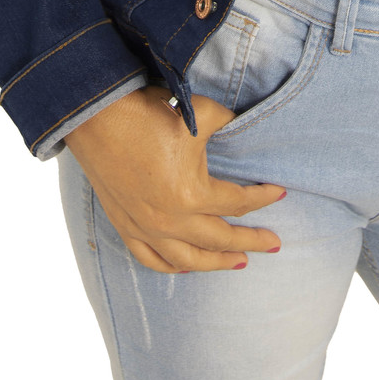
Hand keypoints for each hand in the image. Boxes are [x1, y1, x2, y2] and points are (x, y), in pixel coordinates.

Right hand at [64, 84, 285, 272]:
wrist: (97, 117)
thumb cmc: (150, 112)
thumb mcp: (201, 112)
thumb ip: (229, 123)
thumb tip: (245, 124)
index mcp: (192, 194)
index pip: (238, 202)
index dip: (263, 198)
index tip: (280, 193)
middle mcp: (170, 220)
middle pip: (220, 239)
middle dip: (250, 241)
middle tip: (273, 243)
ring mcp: (146, 228)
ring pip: (187, 261)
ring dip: (216, 263)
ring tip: (239, 262)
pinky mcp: (126, 226)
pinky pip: (151, 260)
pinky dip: (172, 267)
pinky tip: (187, 267)